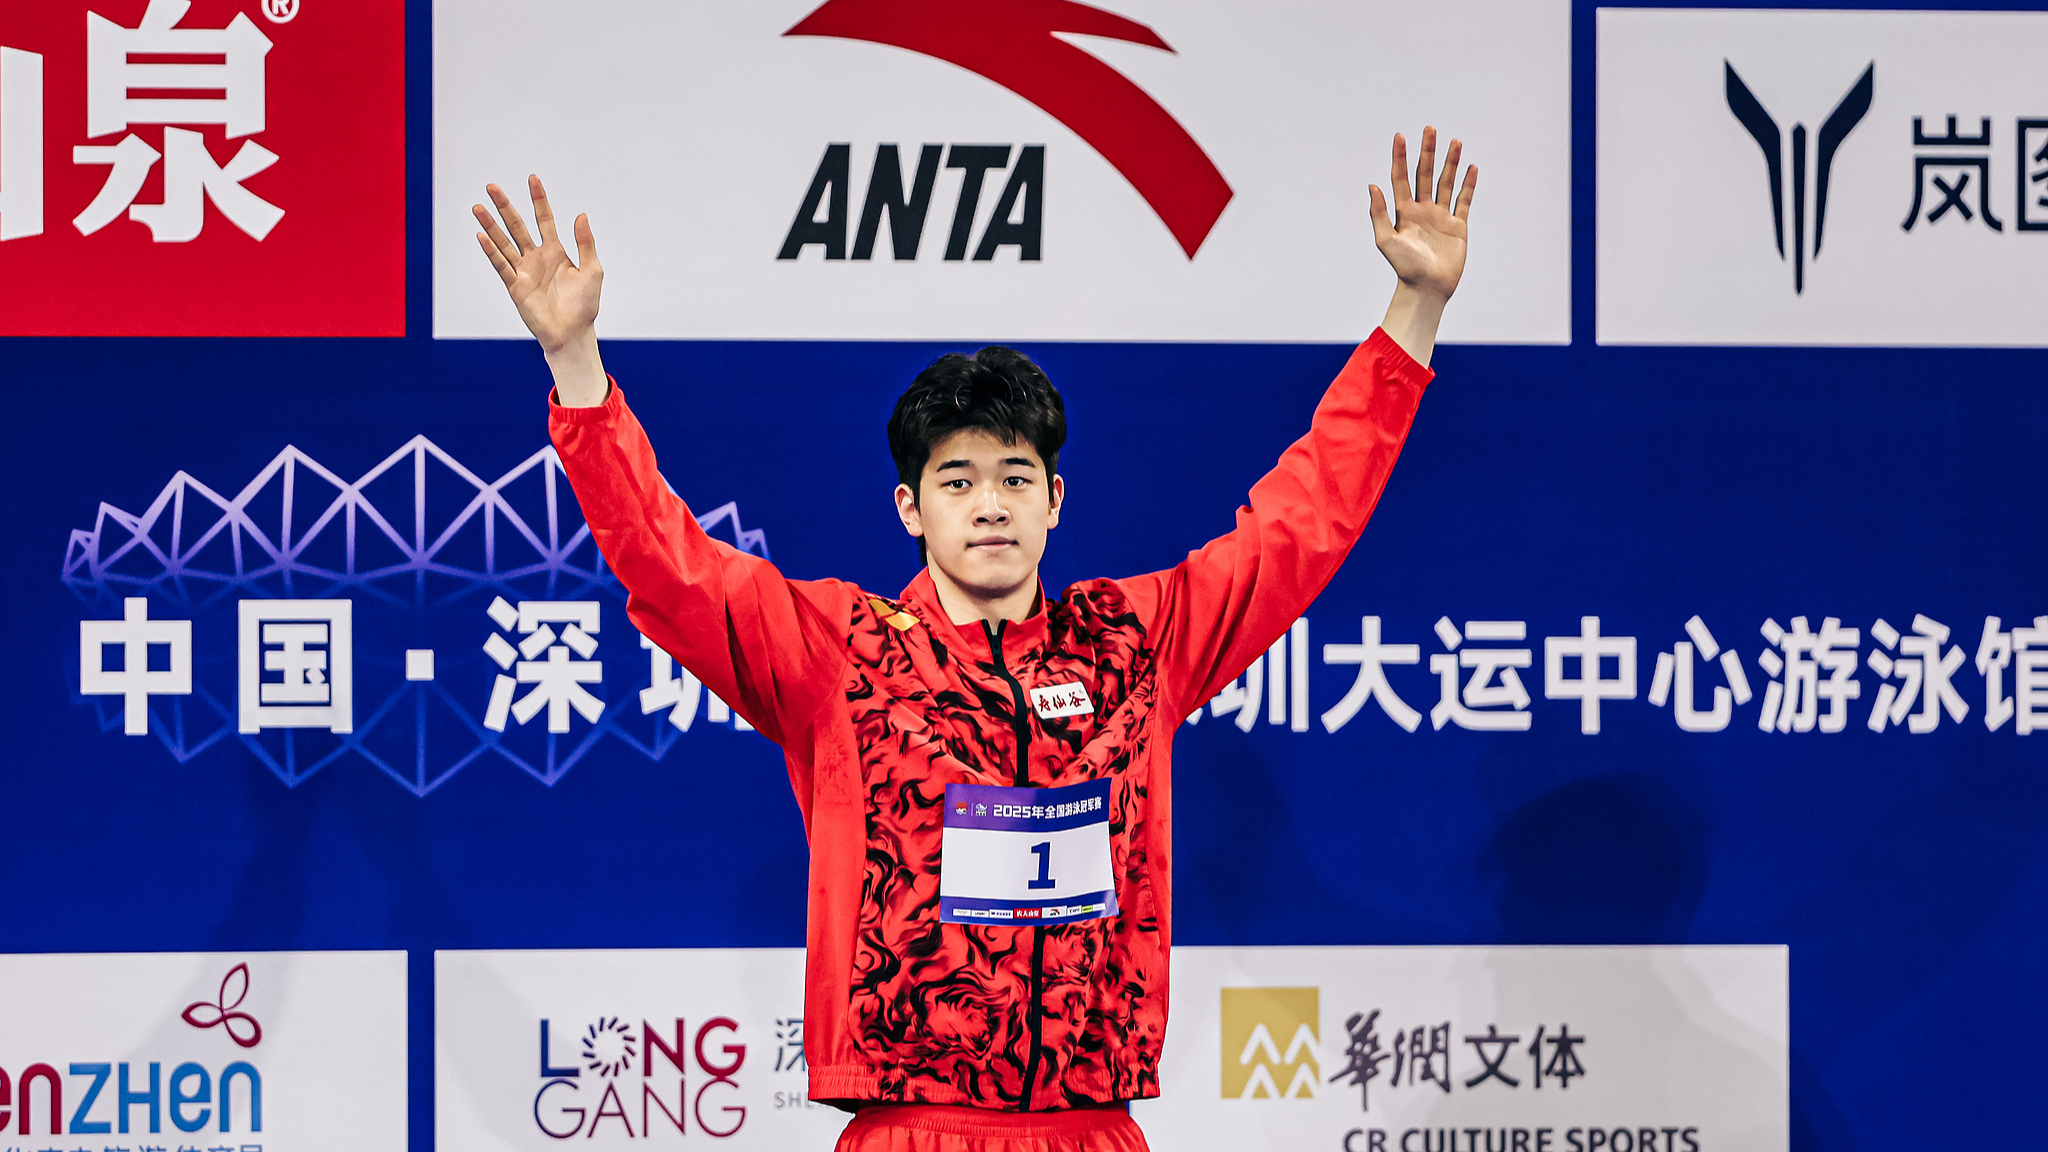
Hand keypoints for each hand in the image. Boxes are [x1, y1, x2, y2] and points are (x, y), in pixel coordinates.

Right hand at [474, 176, 607, 404]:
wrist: (573, 333)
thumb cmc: (585, 305)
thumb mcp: (592, 270)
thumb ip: (585, 243)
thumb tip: (581, 214)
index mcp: (556, 251)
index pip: (544, 219)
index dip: (538, 199)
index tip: (532, 178)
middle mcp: (537, 257)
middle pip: (517, 225)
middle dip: (505, 206)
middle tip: (491, 186)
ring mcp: (524, 271)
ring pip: (504, 242)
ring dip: (491, 225)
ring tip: (478, 206)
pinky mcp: (515, 286)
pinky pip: (501, 265)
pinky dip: (491, 251)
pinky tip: (481, 235)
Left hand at [1370, 128, 1476, 302]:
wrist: (1427, 288)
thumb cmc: (1405, 267)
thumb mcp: (1386, 240)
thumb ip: (1379, 213)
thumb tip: (1372, 185)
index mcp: (1403, 212)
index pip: (1400, 178)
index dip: (1399, 157)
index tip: (1400, 136)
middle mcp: (1422, 210)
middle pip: (1425, 174)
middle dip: (1427, 152)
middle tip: (1430, 129)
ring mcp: (1441, 216)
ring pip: (1446, 183)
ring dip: (1450, 163)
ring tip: (1455, 141)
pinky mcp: (1457, 226)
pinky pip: (1463, 201)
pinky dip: (1468, 184)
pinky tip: (1470, 168)